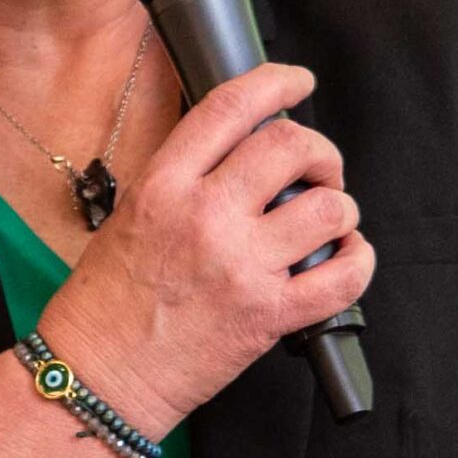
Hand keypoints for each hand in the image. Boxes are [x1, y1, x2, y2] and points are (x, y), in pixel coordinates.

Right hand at [42, 63, 369, 436]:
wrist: (99, 375)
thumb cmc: (105, 303)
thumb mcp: (130, 215)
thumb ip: (184, 179)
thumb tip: (241, 153)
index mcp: (164, 186)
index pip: (231, 108)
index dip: (276, 81)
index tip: (297, 82)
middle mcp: (205, 218)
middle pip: (291, 147)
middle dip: (320, 150)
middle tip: (319, 168)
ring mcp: (241, 268)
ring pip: (328, 209)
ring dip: (340, 207)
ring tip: (328, 220)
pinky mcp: (269, 316)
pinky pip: (343, 278)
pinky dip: (358, 260)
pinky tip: (346, 257)